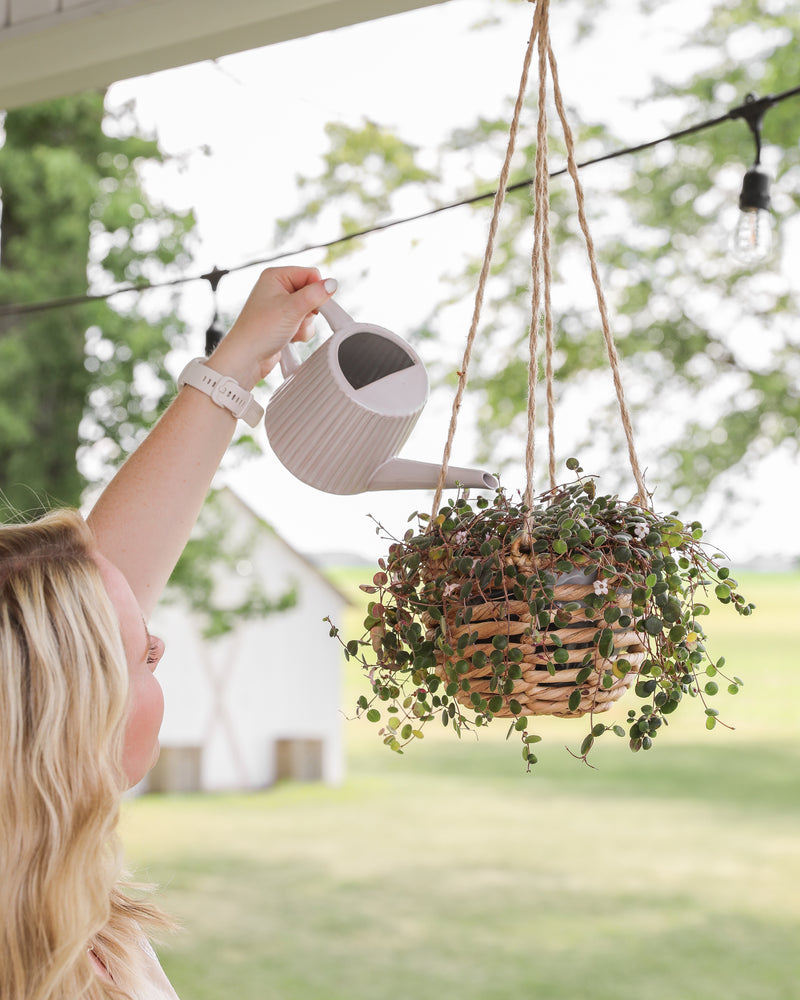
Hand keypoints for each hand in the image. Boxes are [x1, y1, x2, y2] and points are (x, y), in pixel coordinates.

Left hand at [208, 266, 337, 388]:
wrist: (246, 358)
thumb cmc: (259, 331)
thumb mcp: (292, 309)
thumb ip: (316, 294)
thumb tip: (333, 283)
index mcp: (276, 276)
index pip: (310, 274)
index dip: (317, 290)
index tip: (315, 306)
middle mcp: (277, 288)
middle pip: (312, 293)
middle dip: (310, 311)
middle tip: (297, 319)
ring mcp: (280, 306)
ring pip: (309, 310)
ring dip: (305, 324)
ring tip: (291, 330)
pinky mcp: (283, 322)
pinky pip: (303, 323)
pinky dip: (301, 331)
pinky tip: (290, 337)